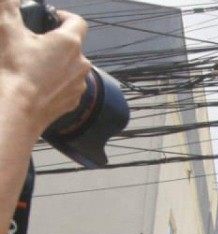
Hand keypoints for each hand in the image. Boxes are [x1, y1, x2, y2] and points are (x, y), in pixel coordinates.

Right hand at [0, 0, 89, 135]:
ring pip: (71, 66)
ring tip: (34, 65)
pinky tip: (38, 83)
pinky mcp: (73, 102)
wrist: (16, 110)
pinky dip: (56, 82)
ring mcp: (79, 84)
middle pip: (73, 46)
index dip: (64, 16)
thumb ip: (8, 8)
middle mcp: (81, 63)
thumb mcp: (6, 31)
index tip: (51, 18)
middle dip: (55, 42)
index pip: (78, 21)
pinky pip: (67, 86)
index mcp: (70, 43)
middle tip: (34, 43)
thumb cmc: (14, 70)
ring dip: (57, 62)